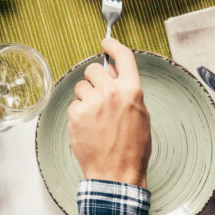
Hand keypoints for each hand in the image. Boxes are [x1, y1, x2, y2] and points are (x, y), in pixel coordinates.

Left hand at [67, 37, 151, 186]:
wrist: (116, 172)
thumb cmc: (132, 147)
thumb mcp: (140, 115)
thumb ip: (127, 91)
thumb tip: (112, 71)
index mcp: (131, 91)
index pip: (123, 56)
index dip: (113, 45)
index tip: (106, 41)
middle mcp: (111, 92)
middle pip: (93, 69)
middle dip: (94, 79)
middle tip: (99, 96)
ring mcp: (92, 103)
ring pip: (81, 86)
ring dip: (86, 98)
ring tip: (96, 118)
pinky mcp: (76, 113)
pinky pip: (74, 103)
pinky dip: (79, 113)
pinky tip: (88, 127)